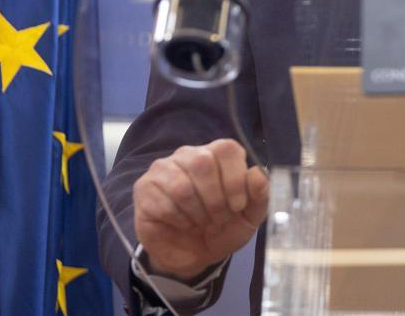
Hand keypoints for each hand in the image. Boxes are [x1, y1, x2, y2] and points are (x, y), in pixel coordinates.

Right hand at [133, 139, 269, 281]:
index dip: (235, 179)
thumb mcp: (250, 217)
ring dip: (197, 212)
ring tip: (201, 223)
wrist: (193, 255)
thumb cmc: (223, 228)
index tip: (238, 206)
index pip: (227, 149)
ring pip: (181, 185)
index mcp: (217, 154)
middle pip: (203, 162)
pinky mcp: (144, 188)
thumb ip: (259, 195)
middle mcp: (189, 154)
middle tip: (218, 218)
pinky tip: (183, 225)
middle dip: (215, 199)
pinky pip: (163, 203)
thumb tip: (258, 173)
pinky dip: (179, 221)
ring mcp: (163, 169)